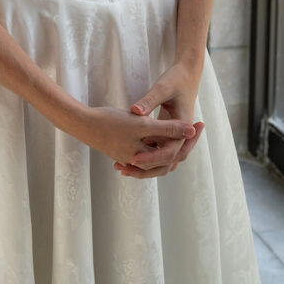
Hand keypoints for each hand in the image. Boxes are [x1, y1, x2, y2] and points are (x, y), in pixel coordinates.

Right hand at [77, 105, 195, 170]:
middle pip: (168, 156)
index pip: (175, 153)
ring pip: (157, 153)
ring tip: (181, 128)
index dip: (189, 138)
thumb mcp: (142, 124)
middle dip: (182, 141)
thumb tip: (191, 130)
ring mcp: (130, 157)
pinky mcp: (124, 150)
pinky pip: (146, 149)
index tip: (200, 123)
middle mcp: (139, 161)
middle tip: (196, 126)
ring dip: (169, 142)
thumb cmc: (111, 122)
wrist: (83, 123)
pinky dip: (156, 142)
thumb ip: (167, 128)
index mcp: (146, 157)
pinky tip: (159, 131)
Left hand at [113, 64, 203, 177]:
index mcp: (183, 126)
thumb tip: (135, 112)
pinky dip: (144, 154)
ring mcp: (174, 134)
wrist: (187, 74)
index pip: (170, 151)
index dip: (152, 157)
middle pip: (166, 161)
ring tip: (121, 167)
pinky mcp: (167, 132)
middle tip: (124, 170)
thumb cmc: (175, 79)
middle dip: (146, 168)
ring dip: (145, 165)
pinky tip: (125, 156)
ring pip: (161, 158)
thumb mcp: (162, 88)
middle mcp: (181, 134)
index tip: (134, 159)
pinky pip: (157, 148)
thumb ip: (149, 101)